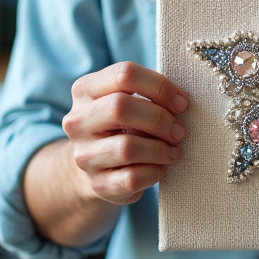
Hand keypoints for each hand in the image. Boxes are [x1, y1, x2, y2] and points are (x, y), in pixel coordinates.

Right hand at [62, 61, 188, 205]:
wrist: (99, 167)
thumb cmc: (124, 125)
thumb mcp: (128, 100)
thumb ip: (148, 93)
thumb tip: (179, 102)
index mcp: (85, 90)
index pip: (125, 74)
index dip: (160, 86)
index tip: (181, 102)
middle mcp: (77, 120)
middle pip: (121, 107)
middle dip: (159, 118)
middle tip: (179, 130)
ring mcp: (83, 154)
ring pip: (127, 147)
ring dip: (160, 149)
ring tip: (173, 150)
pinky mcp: (97, 184)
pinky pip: (132, 178)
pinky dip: (154, 172)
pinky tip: (159, 168)